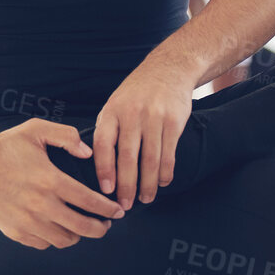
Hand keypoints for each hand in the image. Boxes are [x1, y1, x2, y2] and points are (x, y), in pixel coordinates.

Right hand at [0, 118, 123, 249]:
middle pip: (82, 227)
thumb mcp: (35, 130)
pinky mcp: (16, 232)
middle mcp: (41, 205)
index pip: (90, 202)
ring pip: (64, 239)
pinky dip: (54, 239)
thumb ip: (66, 136)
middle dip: (100, 228)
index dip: (108, 209)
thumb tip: (88, 152)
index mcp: (50, 180)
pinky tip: (57, 228)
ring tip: (81, 226)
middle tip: (105, 224)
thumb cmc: (3, 148)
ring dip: (78, 235)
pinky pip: (44, 244)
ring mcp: (28, 222)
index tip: (117, 211)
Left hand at [93, 63, 193, 209]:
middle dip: (127, 185)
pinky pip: (169, 153)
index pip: (104, 145)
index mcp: (112, 111)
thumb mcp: (115, 104)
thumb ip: (107, 131)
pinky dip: (166, 172)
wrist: (168, 69)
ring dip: (149, 184)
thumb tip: (100, 168)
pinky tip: (163, 182)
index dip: (104, 170)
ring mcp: (154, 117)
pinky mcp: (174, 121)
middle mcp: (132, 113)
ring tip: (146, 198)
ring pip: (151, 159)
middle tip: (126, 205)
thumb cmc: (136, 93)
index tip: (106, 190)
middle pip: (128, 157)